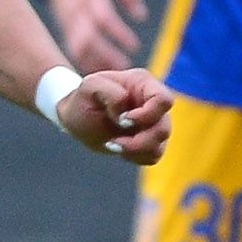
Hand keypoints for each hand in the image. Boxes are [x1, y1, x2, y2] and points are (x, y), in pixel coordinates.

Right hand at [43, 0, 146, 70]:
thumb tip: (141, 16)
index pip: (103, 17)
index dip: (118, 33)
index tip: (134, 45)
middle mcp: (76, 9)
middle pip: (87, 38)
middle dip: (104, 54)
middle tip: (124, 66)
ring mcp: (68, 20)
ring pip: (76, 47)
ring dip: (94, 62)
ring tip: (113, 73)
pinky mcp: (64, 28)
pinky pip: (72, 48)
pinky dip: (84, 62)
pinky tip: (100, 72)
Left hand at [54, 66, 171, 164]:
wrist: (78, 115)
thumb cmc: (84, 98)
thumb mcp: (90, 86)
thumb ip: (112, 94)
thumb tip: (126, 114)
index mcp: (143, 84)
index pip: (163, 100)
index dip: (147, 114)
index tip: (123, 120)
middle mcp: (153, 104)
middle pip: (163, 128)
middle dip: (138, 140)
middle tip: (113, 141)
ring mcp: (154, 123)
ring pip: (159, 145)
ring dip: (134, 150)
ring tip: (112, 144)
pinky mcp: (150, 142)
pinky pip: (152, 156)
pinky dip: (135, 156)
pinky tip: (119, 148)